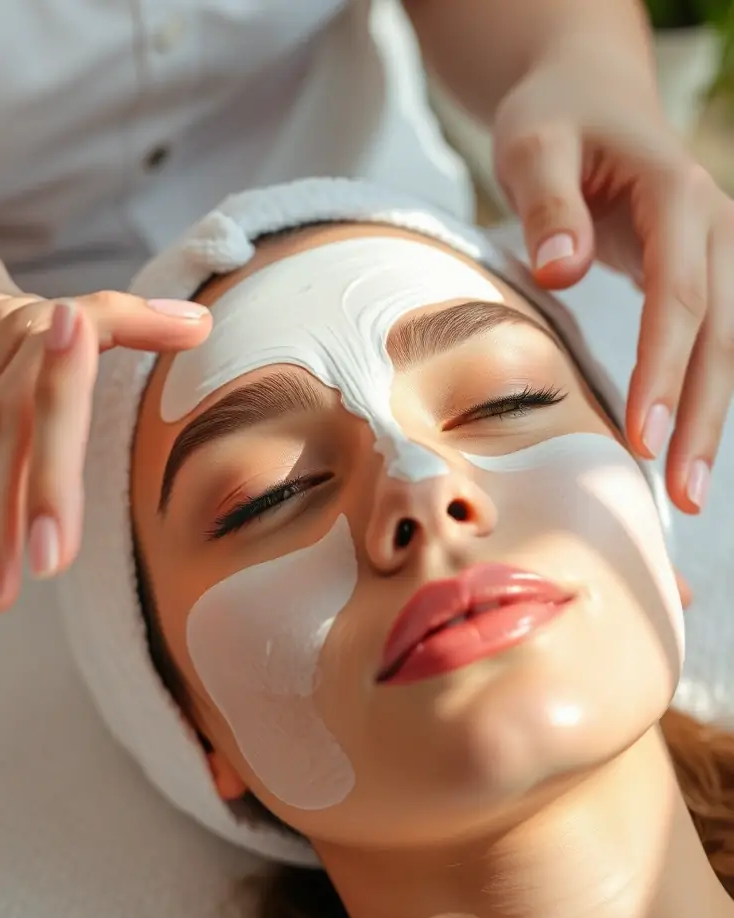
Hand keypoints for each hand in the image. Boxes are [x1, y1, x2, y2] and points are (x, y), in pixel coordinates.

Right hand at [0, 292, 210, 615]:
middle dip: (32, 492)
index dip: (65, 381)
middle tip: (50, 562)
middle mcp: (7, 353)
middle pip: (13, 424)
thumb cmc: (60, 332)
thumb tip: (200, 326)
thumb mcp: (99, 316)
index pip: (63, 373)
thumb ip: (140, 325)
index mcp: (55, 332)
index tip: (68, 433)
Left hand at [492, 46, 733, 514]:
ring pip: (728, 345)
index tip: (644, 437)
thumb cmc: (555, 118)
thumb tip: (561, 271)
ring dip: (709, 418)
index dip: (664, 368)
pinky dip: (699, 394)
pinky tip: (683, 444)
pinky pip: (712, 341)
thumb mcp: (533, 141)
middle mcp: (715, 225)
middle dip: (701, 416)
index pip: (679, 295)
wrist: (586, 94)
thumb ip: (547, 201)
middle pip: (721, 333)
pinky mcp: (701, 272)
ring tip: (687, 491)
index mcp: (678, 194)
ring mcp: (716, 251)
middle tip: (681, 493)